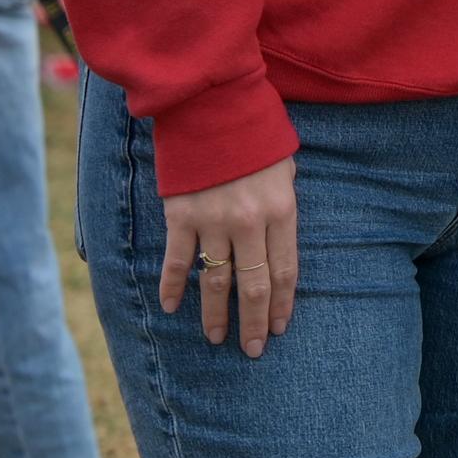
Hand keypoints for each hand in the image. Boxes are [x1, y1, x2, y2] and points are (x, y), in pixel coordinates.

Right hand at [160, 156, 296, 355]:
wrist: (215, 107)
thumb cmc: (256, 137)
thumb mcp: (285, 169)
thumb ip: (282, 208)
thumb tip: (279, 242)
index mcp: (282, 211)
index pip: (285, 270)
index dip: (282, 304)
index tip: (279, 329)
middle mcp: (249, 222)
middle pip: (254, 284)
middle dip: (253, 322)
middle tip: (252, 350)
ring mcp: (213, 221)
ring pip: (215, 281)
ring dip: (215, 315)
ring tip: (216, 339)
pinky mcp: (180, 217)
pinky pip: (177, 262)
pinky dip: (172, 288)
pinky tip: (172, 308)